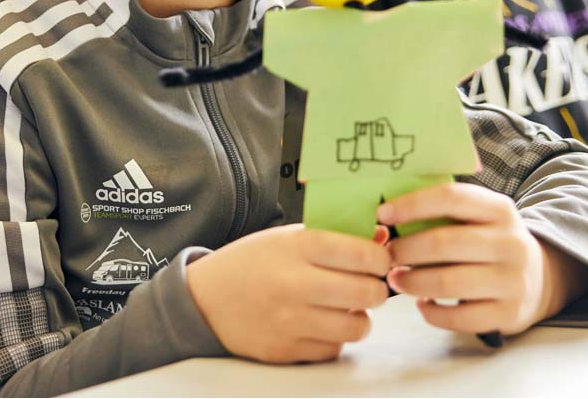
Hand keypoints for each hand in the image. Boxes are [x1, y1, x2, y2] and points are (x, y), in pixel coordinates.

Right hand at [187, 224, 390, 362]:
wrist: (206, 298)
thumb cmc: (252, 261)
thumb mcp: (288, 237)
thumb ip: (334, 236)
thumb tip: (381, 238)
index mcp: (296, 247)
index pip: (360, 253)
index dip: (381, 258)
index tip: (380, 259)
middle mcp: (294, 283)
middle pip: (367, 292)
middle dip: (377, 289)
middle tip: (370, 284)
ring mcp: (290, 320)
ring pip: (357, 327)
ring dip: (361, 317)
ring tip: (350, 306)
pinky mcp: (286, 350)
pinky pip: (334, 349)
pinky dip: (336, 338)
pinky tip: (324, 322)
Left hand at [377, 182, 587, 335]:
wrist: (540, 277)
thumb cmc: (491, 240)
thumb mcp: (481, 215)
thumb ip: (445, 209)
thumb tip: (388, 212)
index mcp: (499, 209)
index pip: (450, 197)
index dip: (412, 204)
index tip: (382, 214)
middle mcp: (509, 242)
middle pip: (444, 243)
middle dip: (405, 250)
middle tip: (385, 255)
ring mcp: (512, 281)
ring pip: (448, 283)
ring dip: (412, 282)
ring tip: (395, 279)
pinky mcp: (509, 314)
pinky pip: (460, 318)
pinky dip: (433, 313)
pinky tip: (421, 304)